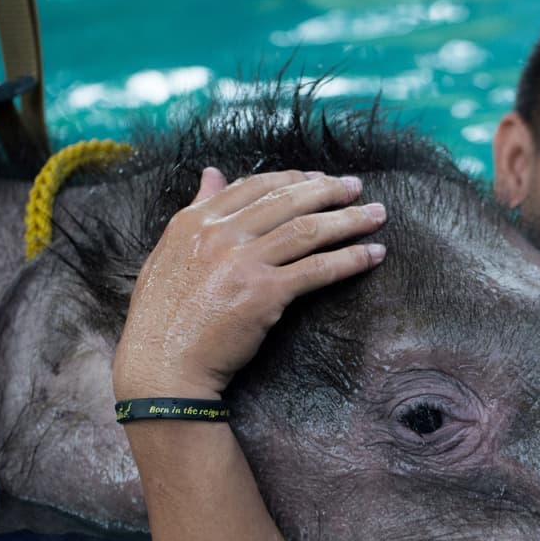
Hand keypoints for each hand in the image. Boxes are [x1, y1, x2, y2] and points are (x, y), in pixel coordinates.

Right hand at [112, 168, 385, 399]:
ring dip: (349, 220)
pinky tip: (372, 255)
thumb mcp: (168, 253)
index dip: (293, 179)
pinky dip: (350, 260)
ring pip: (307, 230)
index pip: (254, 187)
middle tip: (358, 188)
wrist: (163, 368)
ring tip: (377, 215)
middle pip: (287, 202)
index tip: (319, 178)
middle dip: (329, 191)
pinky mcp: (264, 293)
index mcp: (194, 221)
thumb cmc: (162, 319)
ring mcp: (242, 262)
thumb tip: (212, 172)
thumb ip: (196, 210)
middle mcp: (219, 234)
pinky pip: (317, 269)